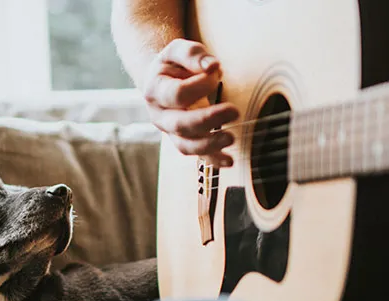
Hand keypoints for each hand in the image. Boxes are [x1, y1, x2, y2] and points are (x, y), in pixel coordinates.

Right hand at [143, 39, 238, 166]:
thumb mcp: (177, 51)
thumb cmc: (173, 65)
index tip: (216, 73)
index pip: (177, 94)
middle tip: (233, 111)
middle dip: (208, 120)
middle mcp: (159, 116)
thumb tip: (212, 67)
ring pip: (186, 145)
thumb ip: (193, 54)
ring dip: (209, 144)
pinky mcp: (183, 140)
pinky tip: (229, 160)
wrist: (161, 81)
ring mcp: (170, 132)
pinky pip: (197, 155)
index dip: (200, 86)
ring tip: (232, 137)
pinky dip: (213, 160)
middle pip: (180, 124)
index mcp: (154, 91)